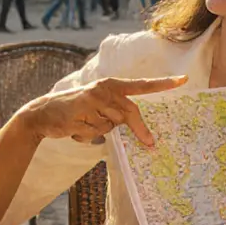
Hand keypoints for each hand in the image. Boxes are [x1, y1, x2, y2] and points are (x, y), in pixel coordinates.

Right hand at [21, 76, 186, 145]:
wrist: (42, 114)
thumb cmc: (74, 111)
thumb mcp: (97, 105)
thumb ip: (115, 110)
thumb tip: (135, 128)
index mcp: (111, 84)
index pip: (142, 85)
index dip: (163, 84)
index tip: (183, 80)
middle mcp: (105, 88)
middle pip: (130, 112)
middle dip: (140, 130)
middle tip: (151, 144)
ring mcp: (94, 99)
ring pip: (112, 125)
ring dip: (100, 130)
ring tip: (83, 124)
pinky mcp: (84, 112)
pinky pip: (97, 132)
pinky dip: (88, 135)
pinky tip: (75, 127)